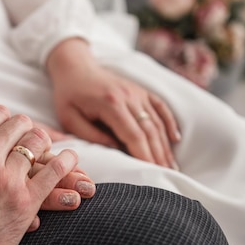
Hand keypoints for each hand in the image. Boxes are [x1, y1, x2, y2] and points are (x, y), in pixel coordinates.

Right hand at [0, 106, 80, 244]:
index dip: (4, 119)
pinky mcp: (25, 202)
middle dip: (24, 129)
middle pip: (19, 125)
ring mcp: (7, 179)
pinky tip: (72, 158)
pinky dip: (67, 161)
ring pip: (38, 143)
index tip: (8, 129)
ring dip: (44, 143)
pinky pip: (55, 171)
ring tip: (46, 149)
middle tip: (28, 138)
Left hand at [47, 38, 181, 169]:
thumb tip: (116, 151)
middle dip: (158, 155)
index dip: (144, 156)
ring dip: (165, 145)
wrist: (75, 68)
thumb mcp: (71, 120)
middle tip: (166, 176)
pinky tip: (175, 139)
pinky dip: (169, 123)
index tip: (152, 173)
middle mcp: (129, 96)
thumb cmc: (69, 97)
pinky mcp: (141, 91)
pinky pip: (160, 107)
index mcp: (111, 104)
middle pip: (150, 130)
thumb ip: (93, 136)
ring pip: (157, 121)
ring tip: (171, 166)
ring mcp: (137, 92)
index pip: (134, 135)